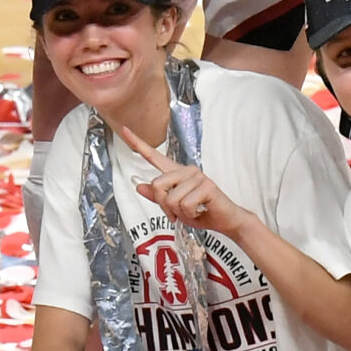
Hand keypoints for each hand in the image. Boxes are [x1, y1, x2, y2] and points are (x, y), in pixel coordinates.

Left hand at [119, 124, 252, 241]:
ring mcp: (197, 176)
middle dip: (164, 205)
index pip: (154, 156)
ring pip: (171, 198)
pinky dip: (190, 214)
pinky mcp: (207, 185)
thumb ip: (158, 197)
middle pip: (157, 185)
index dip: (138, 144)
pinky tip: (201, 211)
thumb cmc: (202, 213)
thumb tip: (138, 186)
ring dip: (180, 212)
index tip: (124, 130)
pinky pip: (185, 204)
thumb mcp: (175, 208)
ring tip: (193, 211)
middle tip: (179, 212)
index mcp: (176, 173)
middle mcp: (186, 170)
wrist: (226, 221)